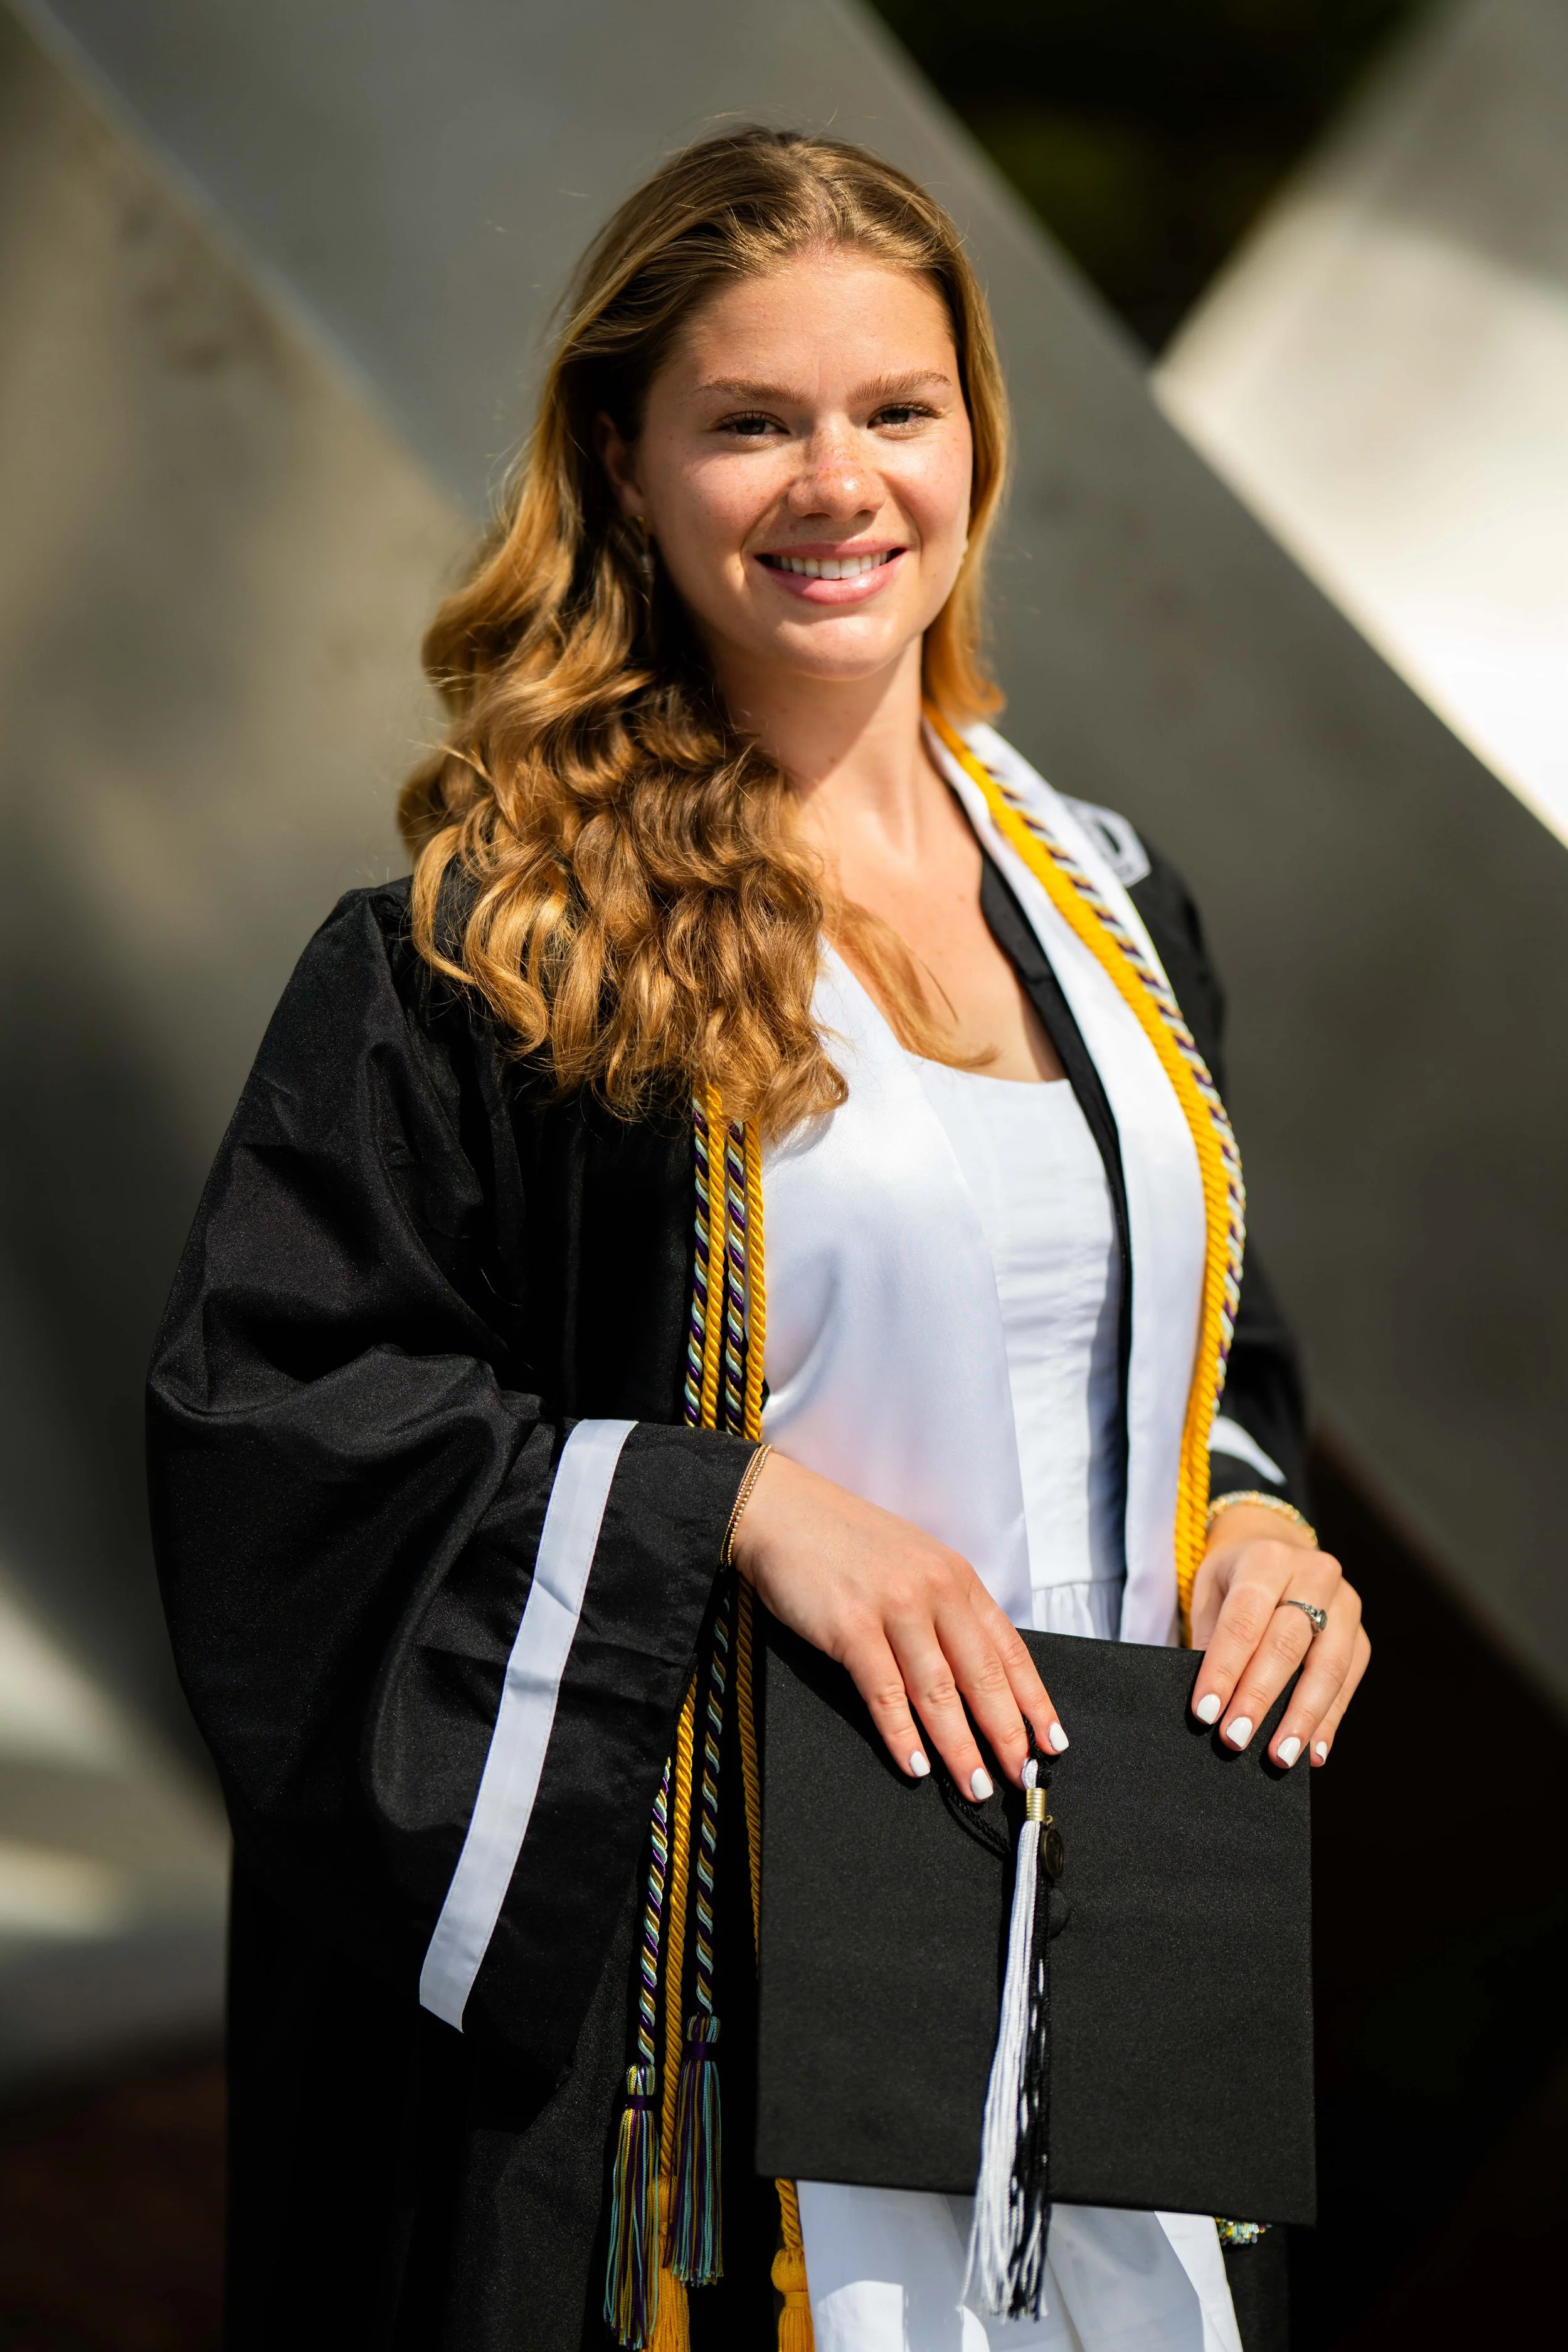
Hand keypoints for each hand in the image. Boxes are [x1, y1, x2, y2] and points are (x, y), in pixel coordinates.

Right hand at [729, 1449, 1065, 1793]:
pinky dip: (902, 1735)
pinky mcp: (851, 1627)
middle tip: (1020, 1775)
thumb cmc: (847, 1543)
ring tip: (974, 1786)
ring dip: (959, 1747)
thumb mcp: (916, 1563)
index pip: (1009, 1649)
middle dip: (1005, 1734)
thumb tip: (978, 1674)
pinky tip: (916, 1766)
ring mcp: (894, 1608)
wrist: (784, 1512)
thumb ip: (947, 1610)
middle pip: (982, 1676)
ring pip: (938, 1692)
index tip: (1050, 1742)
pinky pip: (884, 1692)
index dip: (1033, 1701)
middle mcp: (934, 1590)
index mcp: (957, 1578)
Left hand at [1189, 1504, 1369, 1766]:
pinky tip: (1313, 1752)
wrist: (1275, 1546)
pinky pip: (1349, 1682)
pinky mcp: (1361, 1634)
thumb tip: (1210, 1704)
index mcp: (1267, 1559)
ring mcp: (1345, 1604)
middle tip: (1236, 1738)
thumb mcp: (1210, 1593)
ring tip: (1279, 1756)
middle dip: (1259, 1697)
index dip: (1223, 1669)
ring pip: (1328, 1666)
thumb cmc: (1234, 1578)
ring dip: (1302, 1718)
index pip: (1243, 1621)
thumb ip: (1209, 1640)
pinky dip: (1329, 1721)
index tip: (1205, 1712)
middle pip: (1286, 1644)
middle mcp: (1313, 1574)